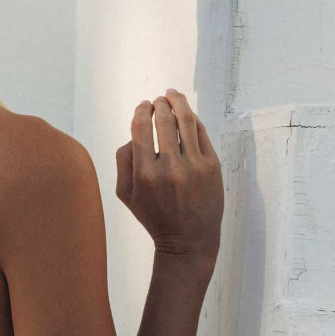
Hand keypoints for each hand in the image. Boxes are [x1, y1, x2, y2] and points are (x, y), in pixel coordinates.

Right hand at [115, 88, 223, 261]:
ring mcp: (194, 166)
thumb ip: (123, 162)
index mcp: (145, 174)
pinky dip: (193, 120)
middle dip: (160, 104)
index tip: (143, 106)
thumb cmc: (154, 216)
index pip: (141, 128)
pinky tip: (188, 115)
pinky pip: (201, 134)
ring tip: (173, 95)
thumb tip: (133, 135)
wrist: (188, 240)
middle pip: (164, 120)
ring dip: (178, 103)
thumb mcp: (126, 195)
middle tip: (159, 99)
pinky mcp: (212, 166)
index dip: (141, 111)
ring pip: (186, 121)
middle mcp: (170, 167)